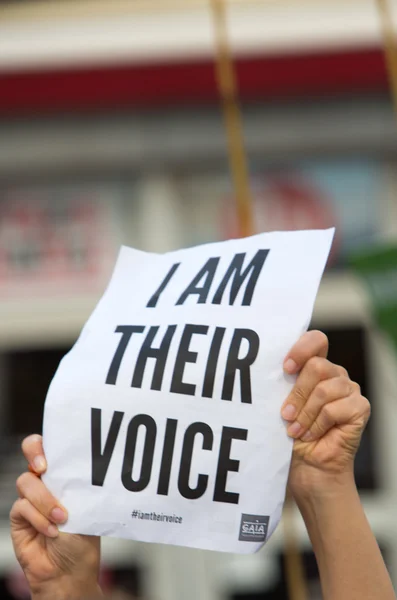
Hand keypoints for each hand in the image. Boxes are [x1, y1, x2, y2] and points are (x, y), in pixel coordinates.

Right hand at [10, 435, 101, 599]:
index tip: (53, 455)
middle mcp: (46, 480)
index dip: (49, 443)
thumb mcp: (85, 508)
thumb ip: (76, 487)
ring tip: (62, 518)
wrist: (70, 571)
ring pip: (27, 481)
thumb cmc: (82, 539)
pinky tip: (52, 531)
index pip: (54, 445)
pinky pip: (22, 506)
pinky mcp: (19, 516)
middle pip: (32, 450)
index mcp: (66, 472)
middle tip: (44, 467)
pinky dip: (38, 518)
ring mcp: (31, 496)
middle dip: (35, 453)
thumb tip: (73, 471)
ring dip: (45, 500)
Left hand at [281, 331, 370, 500]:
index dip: (301, 348)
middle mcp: (335, 374)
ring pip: (323, 389)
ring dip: (304, 413)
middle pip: (316, 366)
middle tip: (285, 415)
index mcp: (316, 367)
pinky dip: (317, 424)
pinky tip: (310, 435)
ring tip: (295, 430)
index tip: (286, 367)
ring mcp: (350, 390)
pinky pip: (333, 408)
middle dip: (296, 393)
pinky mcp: (360, 408)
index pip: (316, 340)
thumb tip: (266, 369)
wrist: (308, 468)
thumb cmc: (292, 435)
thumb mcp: (282, 403)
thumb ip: (283, 383)